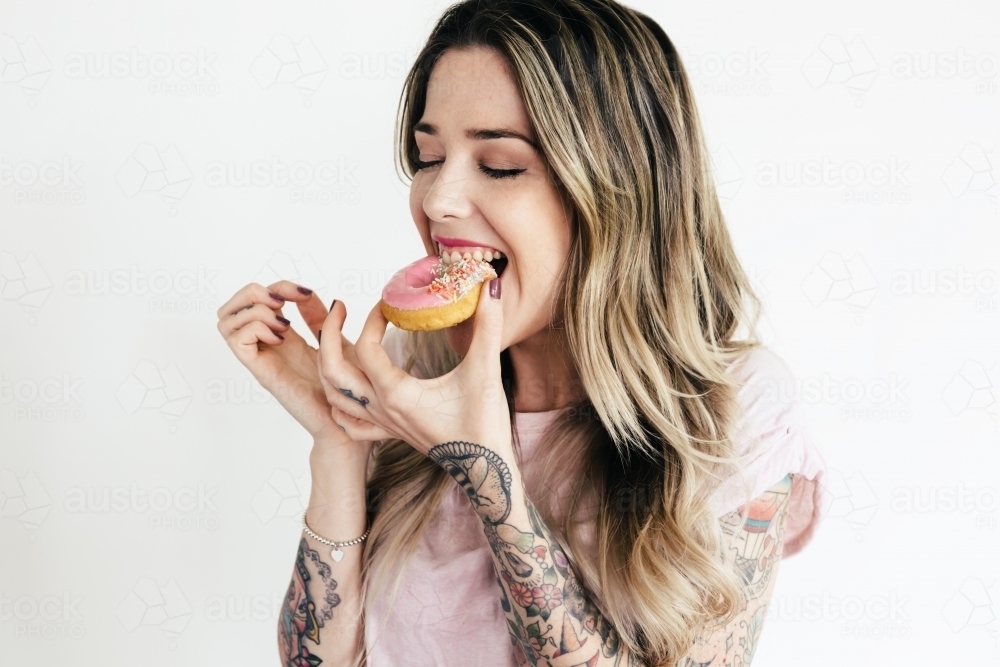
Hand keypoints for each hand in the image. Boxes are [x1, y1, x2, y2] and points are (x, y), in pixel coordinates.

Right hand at [216, 281, 360, 444]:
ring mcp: (262, 359)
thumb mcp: (332, 341)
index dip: (278, 286)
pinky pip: (237, 340)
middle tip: (283, 303)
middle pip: (231, 307)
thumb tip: (306, 293)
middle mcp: (266, 347)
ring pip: (226, 321)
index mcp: (282, 338)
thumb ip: (318, 317)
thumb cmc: (342, 388)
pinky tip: (282, 338)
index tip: (305, 293)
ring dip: (254, 310)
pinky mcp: (263, 372)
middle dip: (254, 292)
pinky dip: (256, 328)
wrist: (346, 422)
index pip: (257, 300)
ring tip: (283, 325)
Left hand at [319, 280, 510, 457]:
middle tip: (339, 309)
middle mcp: (383, 410)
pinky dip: (338, 404)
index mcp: (397, 394)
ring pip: (334, 397)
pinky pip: (349, 423)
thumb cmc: (484, 425)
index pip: (366, 348)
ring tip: (335, 340)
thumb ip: (487, 325)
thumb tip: (490, 284)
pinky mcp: (392, 434)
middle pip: (332, 372)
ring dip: (327, 366)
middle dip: (328, 336)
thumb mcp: (485, 370)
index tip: (389, 301)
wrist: (487, 471)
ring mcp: (384, 425)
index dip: (372, 318)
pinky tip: (347, 388)